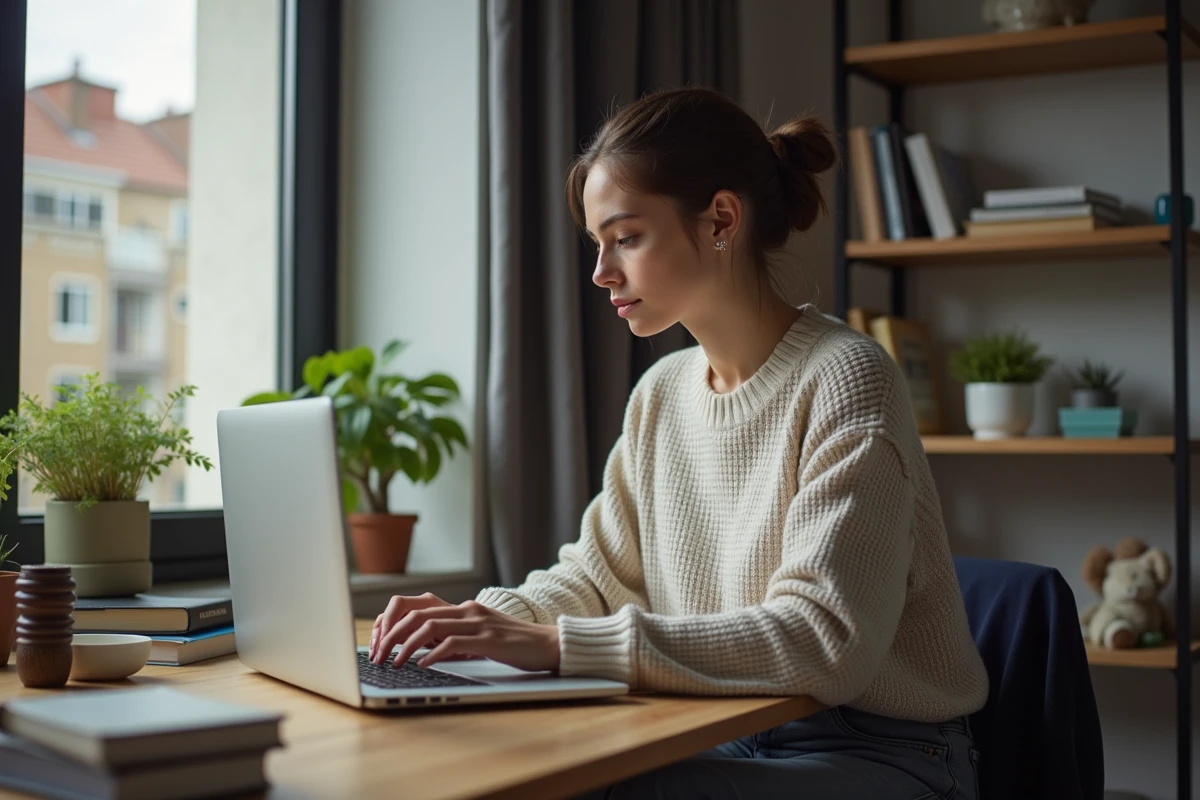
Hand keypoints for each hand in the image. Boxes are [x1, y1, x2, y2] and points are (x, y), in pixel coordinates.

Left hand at [371, 596, 560, 673]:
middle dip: (392, 636)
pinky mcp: (488, 639)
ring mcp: (478, 622)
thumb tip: (422, 650)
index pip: (418, 609)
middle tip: (379, 655)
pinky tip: (422, 665)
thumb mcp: (479, 635)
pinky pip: (452, 643)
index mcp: (464, 608)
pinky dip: (432, 654)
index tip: (381, 644)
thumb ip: (455, 637)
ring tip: (395, 662)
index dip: (394, 625)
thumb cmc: (513, 644)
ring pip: (430, 627)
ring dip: (406, 646)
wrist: (548, 644)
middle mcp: (468, 610)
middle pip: (418, 616)